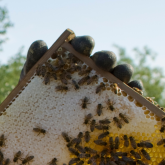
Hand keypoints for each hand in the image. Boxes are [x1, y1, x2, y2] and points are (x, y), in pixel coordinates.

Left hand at [20, 35, 143, 92]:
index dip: (84, 44)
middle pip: (105, 58)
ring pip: (120, 73)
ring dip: (123, 71)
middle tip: (102, 62)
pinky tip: (133, 91)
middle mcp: (93, 68)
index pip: (82, 45)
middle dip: (105, 58)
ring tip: (120, 76)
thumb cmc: (34, 96)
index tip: (82, 47)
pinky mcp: (113, 102)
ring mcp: (105, 85)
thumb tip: (41, 44)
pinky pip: (128, 94)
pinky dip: (133, 90)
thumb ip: (34, 60)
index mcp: (74, 58)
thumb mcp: (31, 79)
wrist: (37, 121)